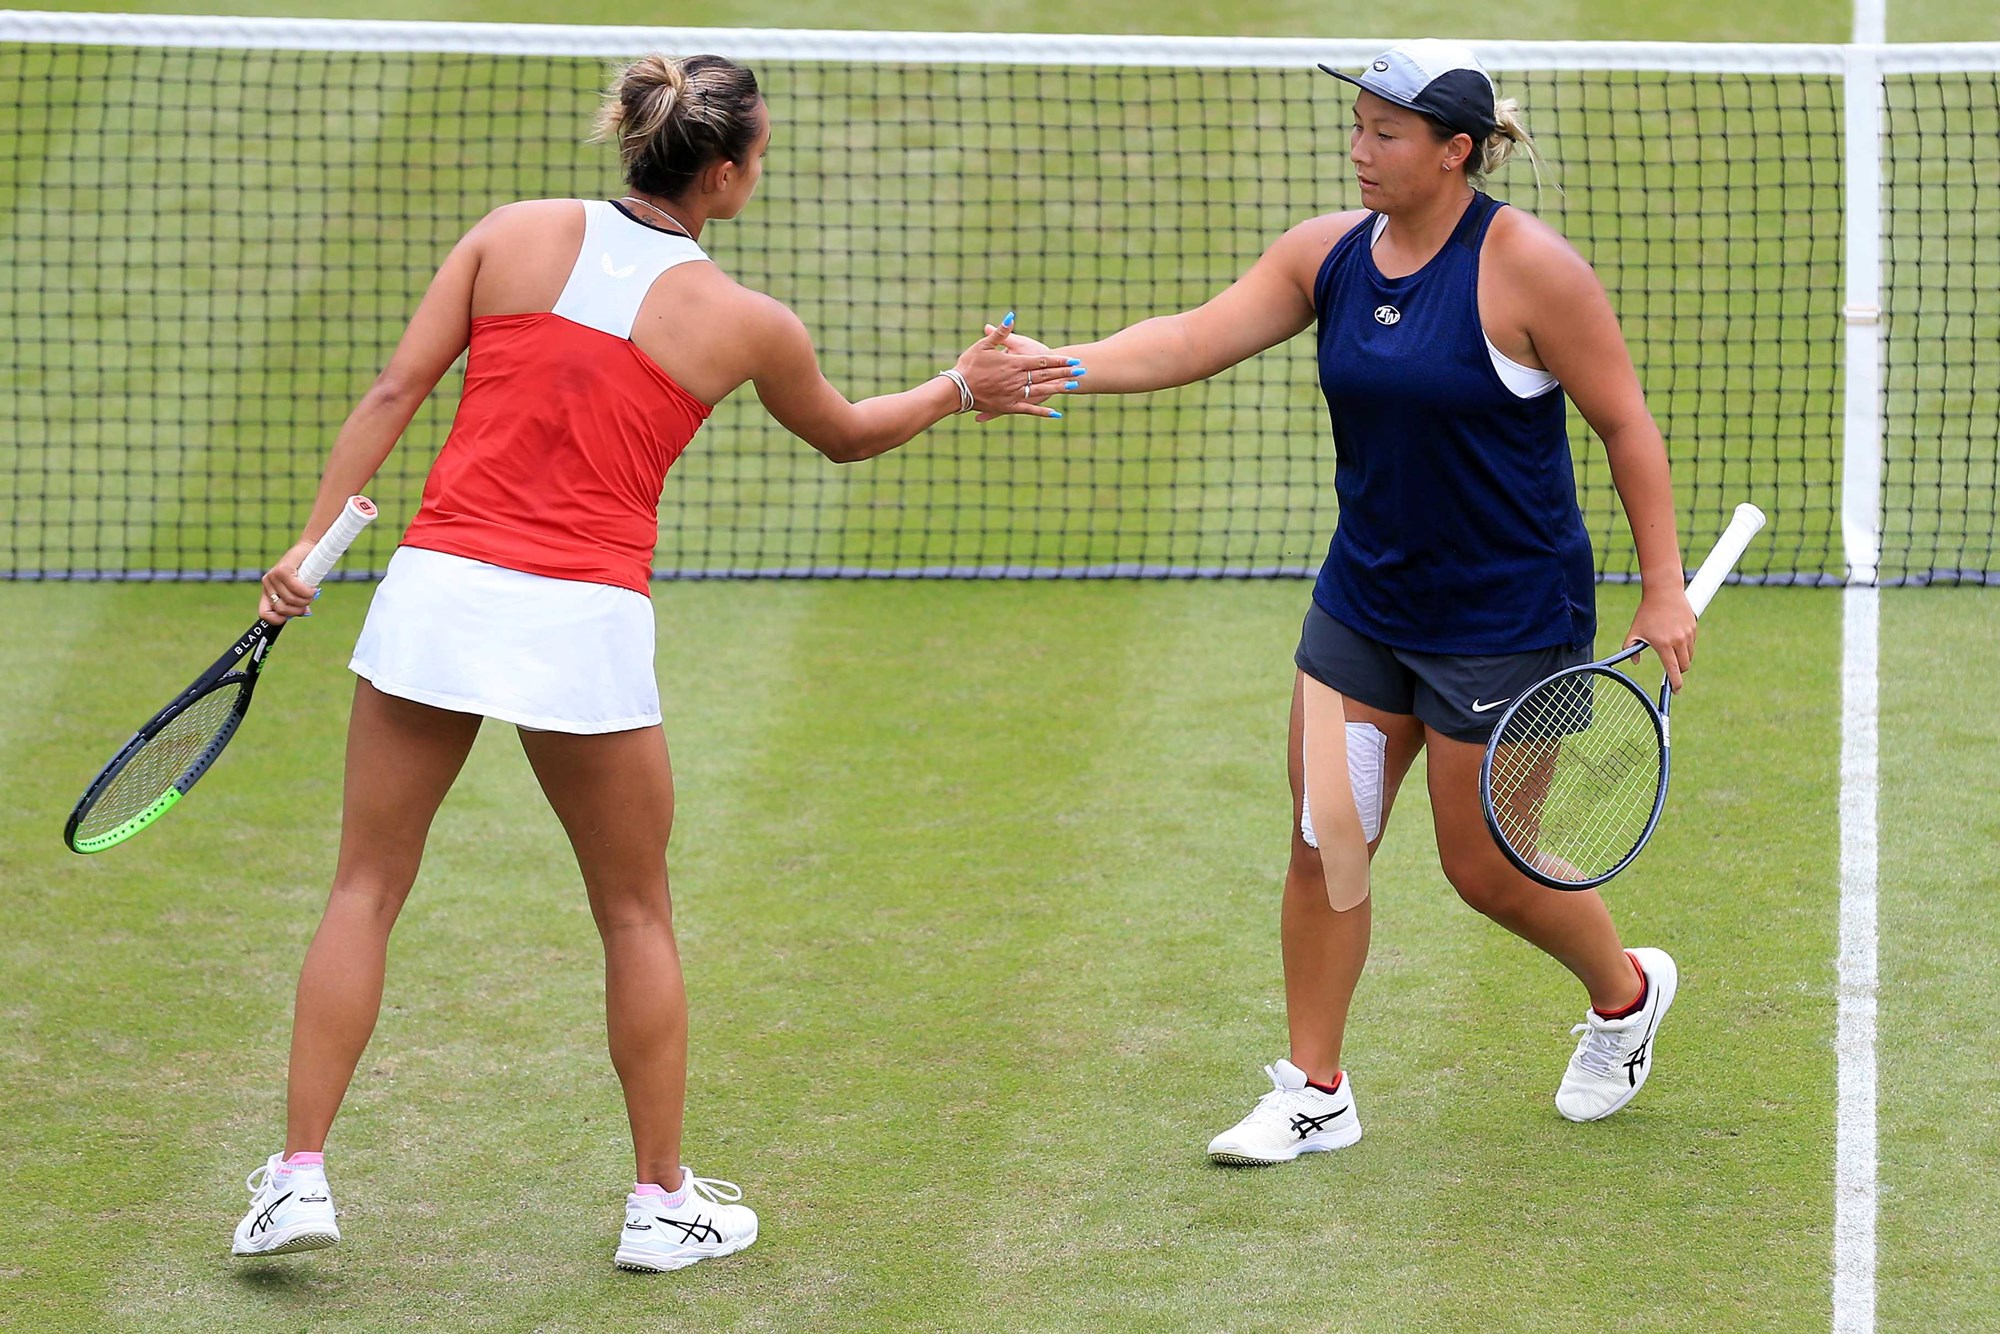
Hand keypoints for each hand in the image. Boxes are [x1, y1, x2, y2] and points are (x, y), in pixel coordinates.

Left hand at [260, 538, 319, 622]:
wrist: (309, 548)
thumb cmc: (305, 570)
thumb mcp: (298, 590)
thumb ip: (297, 602)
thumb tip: (304, 613)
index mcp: (268, 591)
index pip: (264, 614)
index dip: (277, 620)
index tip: (291, 617)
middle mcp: (267, 584)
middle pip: (281, 609)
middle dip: (298, 610)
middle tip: (308, 602)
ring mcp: (273, 577)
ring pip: (291, 600)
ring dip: (306, 600)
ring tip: (312, 592)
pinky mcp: (282, 570)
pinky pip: (297, 589)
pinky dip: (309, 592)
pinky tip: (313, 588)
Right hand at [957, 314, 1079, 419]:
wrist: (957, 390)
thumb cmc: (968, 366)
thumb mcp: (983, 346)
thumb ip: (1000, 333)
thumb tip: (1011, 316)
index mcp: (1013, 364)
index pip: (1041, 361)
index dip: (1058, 360)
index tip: (1072, 359)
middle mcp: (1017, 379)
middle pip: (1046, 374)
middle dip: (1064, 372)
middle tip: (1081, 371)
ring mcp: (1014, 395)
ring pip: (1041, 391)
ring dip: (1059, 388)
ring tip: (1074, 387)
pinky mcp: (1009, 407)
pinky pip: (1029, 409)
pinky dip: (1042, 411)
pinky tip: (1055, 413)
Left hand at [1625, 582, 1695, 690]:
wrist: (1663, 591)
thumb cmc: (1646, 612)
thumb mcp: (1634, 630)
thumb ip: (1630, 648)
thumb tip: (1633, 662)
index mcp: (1663, 644)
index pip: (1673, 670)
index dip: (1675, 683)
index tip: (1675, 691)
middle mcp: (1678, 640)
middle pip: (1684, 666)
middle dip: (1679, 671)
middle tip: (1672, 671)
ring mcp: (1688, 634)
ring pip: (1689, 655)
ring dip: (1683, 659)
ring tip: (1671, 651)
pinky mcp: (1694, 627)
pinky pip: (1692, 643)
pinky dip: (1687, 646)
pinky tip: (1677, 638)